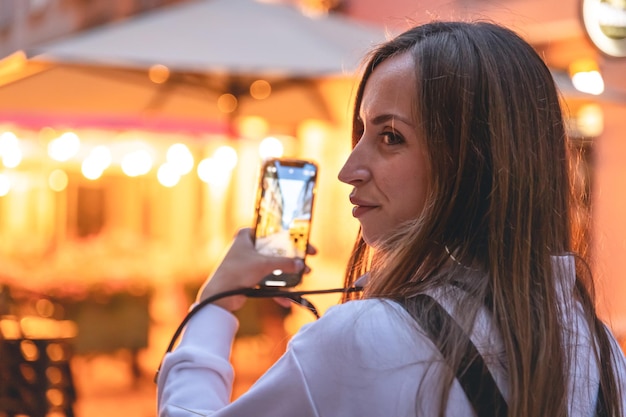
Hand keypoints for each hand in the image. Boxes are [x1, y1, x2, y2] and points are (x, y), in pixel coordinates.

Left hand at [196, 228, 313, 311]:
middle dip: (292, 258)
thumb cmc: (236, 273)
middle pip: (276, 249)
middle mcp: (247, 246)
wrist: (218, 297)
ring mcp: (248, 262)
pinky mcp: (249, 276)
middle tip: (307, 262)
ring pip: (273, 265)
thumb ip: (285, 263)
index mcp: (247, 235)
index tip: (306, 243)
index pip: (274, 231)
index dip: (292, 236)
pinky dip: (277, 288)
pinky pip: (267, 279)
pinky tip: (287, 299)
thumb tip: (302, 265)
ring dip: (287, 273)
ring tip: (303, 277)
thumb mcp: (264, 264)